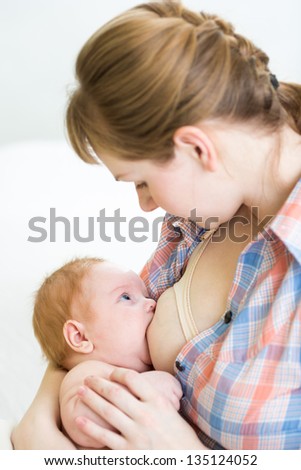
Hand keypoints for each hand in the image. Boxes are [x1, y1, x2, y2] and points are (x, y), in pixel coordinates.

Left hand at [75, 368, 204, 449]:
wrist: (188, 463)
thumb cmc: (181, 438)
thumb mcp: (172, 412)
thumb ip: (154, 399)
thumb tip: (138, 387)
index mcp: (158, 402)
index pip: (133, 379)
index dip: (117, 373)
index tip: (109, 372)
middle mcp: (146, 415)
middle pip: (116, 393)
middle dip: (98, 383)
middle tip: (87, 378)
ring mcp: (136, 434)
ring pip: (107, 411)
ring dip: (91, 399)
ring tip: (80, 392)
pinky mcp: (129, 452)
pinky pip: (104, 437)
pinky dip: (90, 428)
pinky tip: (79, 420)